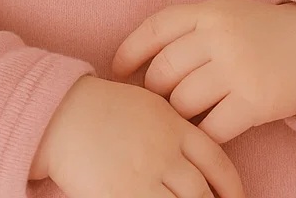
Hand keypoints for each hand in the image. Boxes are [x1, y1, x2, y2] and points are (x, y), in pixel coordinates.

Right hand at [30, 75, 244, 197]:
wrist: (63, 114)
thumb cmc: (105, 108)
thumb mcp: (149, 106)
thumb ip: (175, 128)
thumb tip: (196, 156)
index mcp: (175, 126)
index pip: (217, 162)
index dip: (232, 187)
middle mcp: (165, 152)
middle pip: (202, 192)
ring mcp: (144, 176)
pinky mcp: (121, 195)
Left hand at [111, 0, 295, 143]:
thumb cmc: (258, 33)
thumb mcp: (224, 15)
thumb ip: (188, 29)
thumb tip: (138, 62)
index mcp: (209, 11)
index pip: (155, 28)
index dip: (130, 50)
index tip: (117, 69)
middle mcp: (220, 35)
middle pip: (163, 71)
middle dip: (155, 91)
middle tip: (161, 100)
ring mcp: (237, 67)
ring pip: (183, 102)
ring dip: (178, 115)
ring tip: (185, 115)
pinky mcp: (254, 100)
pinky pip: (212, 127)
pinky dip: (204, 133)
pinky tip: (208, 129)